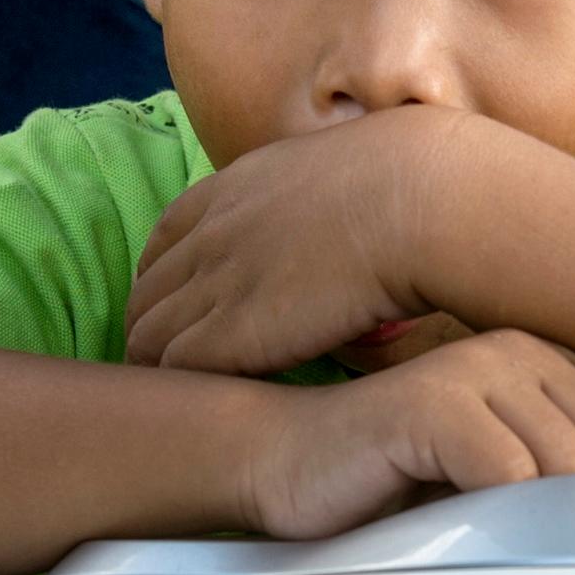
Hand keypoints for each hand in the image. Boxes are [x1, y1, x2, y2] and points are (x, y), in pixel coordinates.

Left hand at [131, 107, 518, 374]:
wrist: (427, 203)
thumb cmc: (422, 187)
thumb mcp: (355, 167)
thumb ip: (334, 192)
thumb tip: (365, 207)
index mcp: (243, 186)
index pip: (169, 234)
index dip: (165, 273)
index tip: (178, 301)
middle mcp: (217, 230)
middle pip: (148, 286)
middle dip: (150, 322)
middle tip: (164, 360)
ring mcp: (217, 279)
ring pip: (147, 331)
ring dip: (154, 362)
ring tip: (172, 397)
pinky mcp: (231, 331)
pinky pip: (171, 363)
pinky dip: (174, 384)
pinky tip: (193, 407)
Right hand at [240, 329, 574, 539]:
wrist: (285, 468)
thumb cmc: (399, 487)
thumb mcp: (507, 485)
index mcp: (554, 362)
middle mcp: (525, 351)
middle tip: (534, 545)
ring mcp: (478, 368)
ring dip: (541, 525)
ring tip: (488, 537)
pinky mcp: (431, 400)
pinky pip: (513, 474)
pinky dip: (499, 520)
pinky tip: (456, 526)